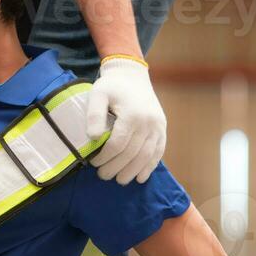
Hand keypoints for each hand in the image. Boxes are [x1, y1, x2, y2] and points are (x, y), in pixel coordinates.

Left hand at [86, 57, 166, 184]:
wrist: (132, 76)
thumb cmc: (111, 86)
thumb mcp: (98, 94)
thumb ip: (94, 115)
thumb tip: (93, 137)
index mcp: (132, 115)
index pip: (118, 144)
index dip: (105, 157)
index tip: (94, 163)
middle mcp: (148, 122)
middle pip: (132, 153)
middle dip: (117, 168)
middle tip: (103, 176)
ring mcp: (158, 126)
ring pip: (146, 155)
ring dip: (133, 171)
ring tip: (120, 180)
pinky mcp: (162, 128)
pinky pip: (158, 151)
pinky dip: (150, 166)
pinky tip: (141, 177)